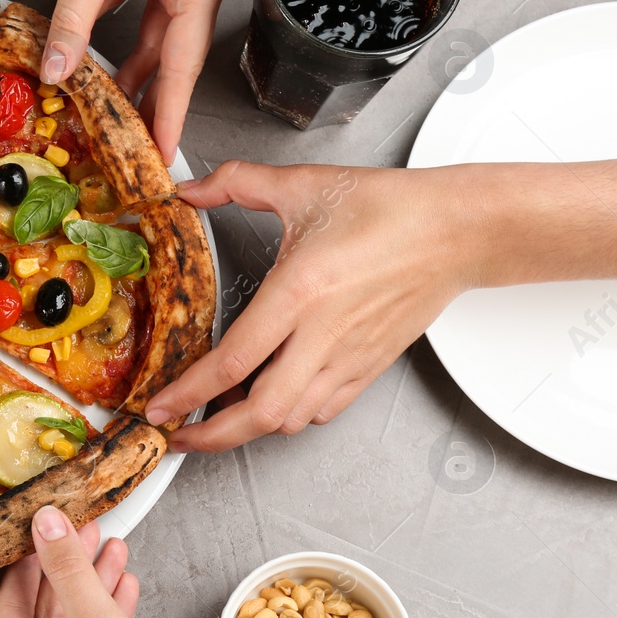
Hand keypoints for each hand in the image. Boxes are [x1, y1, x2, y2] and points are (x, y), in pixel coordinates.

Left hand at [146, 162, 477, 450]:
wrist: (457, 230)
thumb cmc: (390, 208)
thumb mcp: (303, 184)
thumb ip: (237, 182)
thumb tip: (191, 190)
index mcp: (300, 292)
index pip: (233, 361)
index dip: (188, 392)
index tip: (158, 407)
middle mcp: (323, 334)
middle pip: (260, 413)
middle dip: (210, 435)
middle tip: (176, 434)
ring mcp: (349, 356)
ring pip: (291, 420)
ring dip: (247, 429)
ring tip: (214, 418)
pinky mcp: (370, 366)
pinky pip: (323, 410)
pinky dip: (289, 417)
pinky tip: (269, 403)